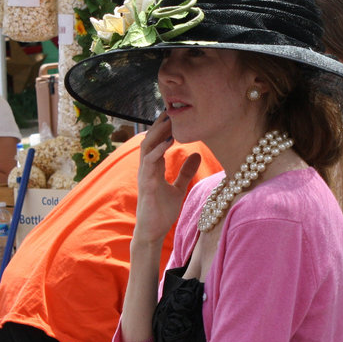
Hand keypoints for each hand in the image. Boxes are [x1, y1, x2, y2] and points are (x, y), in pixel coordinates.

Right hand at [134, 114, 201, 244]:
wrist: (152, 232)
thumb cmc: (161, 212)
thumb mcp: (178, 188)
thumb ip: (185, 172)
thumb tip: (197, 155)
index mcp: (153, 168)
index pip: (156, 141)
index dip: (164, 127)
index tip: (175, 113)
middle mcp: (146, 169)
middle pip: (150, 139)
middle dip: (159, 124)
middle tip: (171, 109)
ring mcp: (145, 176)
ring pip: (147, 147)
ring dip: (158, 133)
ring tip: (170, 120)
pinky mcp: (147, 185)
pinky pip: (149, 163)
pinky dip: (158, 150)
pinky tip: (169, 141)